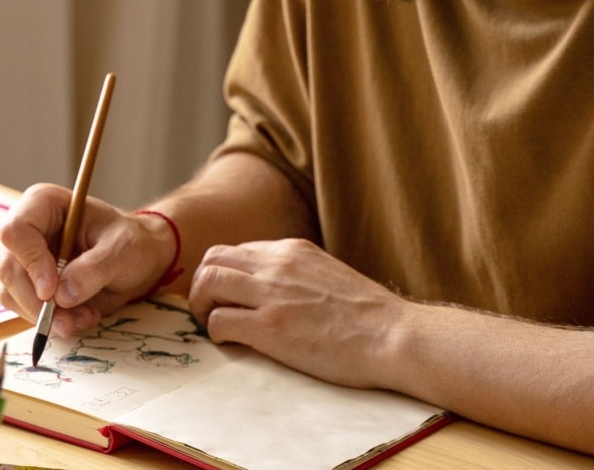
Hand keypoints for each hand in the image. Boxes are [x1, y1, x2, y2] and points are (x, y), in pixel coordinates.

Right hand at [0, 183, 174, 334]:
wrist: (139, 260)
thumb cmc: (131, 241)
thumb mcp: (123, 249)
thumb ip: (94, 269)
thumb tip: (62, 295)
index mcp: (44, 205)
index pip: (16, 231)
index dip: (30, 262)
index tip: (51, 291)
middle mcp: (28, 231)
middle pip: (9, 269)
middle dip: (37, 302)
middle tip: (68, 320)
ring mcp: (26, 259)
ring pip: (12, 294)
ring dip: (46, 316)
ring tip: (85, 316)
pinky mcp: (30, 286)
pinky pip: (25, 309)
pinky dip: (51, 321)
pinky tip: (80, 317)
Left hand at [188, 238, 408, 389]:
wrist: (393, 335)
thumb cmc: (370, 316)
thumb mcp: (329, 275)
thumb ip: (298, 274)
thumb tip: (277, 291)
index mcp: (292, 249)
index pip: (238, 251)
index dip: (224, 274)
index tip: (226, 296)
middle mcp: (277, 264)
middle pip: (213, 259)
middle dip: (202, 285)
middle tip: (208, 310)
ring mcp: (271, 294)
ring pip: (207, 283)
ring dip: (201, 306)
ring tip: (212, 325)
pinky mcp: (270, 327)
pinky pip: (219, 322)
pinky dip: (215, 333)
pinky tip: (231, 344)